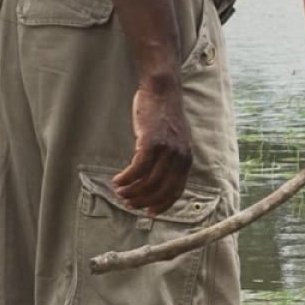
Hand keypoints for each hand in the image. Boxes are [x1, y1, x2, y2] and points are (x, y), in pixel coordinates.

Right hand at [112, 78, 194, 214]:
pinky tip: (117, 180)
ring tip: (119, 192)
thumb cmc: (164, 116)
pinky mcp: (152, 142)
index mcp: (187, 159)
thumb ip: (170, 160)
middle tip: (128, 202)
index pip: (176, 191)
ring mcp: (167, 150)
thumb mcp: (175, 140)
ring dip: (131, 191)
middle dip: (143, 201)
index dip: (161, 205)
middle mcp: (180, 157)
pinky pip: (137, 169)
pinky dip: (126, 178)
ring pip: (148, 182)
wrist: (162, 91)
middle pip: (160, 190)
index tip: (148, 212)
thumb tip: (155, 181)